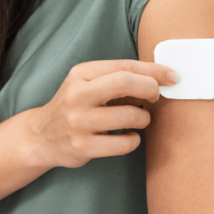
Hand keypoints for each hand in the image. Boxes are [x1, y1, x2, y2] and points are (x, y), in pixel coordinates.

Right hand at [28, 60, 177, 168]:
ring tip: (139, 119)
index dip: (153, 70)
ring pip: (129, 116)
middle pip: (124, 83)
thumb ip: (116, 78)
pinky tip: (127, 137)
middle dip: (150, 88)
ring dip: (143, 118)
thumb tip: (160, 77)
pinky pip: (124, 144)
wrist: (41, 136)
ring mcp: (79, 122)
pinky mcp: (83, 147)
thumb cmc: (75, 105)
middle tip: (156, 97)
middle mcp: (77, 95)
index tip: (172, 76)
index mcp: (81, 73)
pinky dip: (133, 140)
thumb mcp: (87, 83)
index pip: (123, 67)